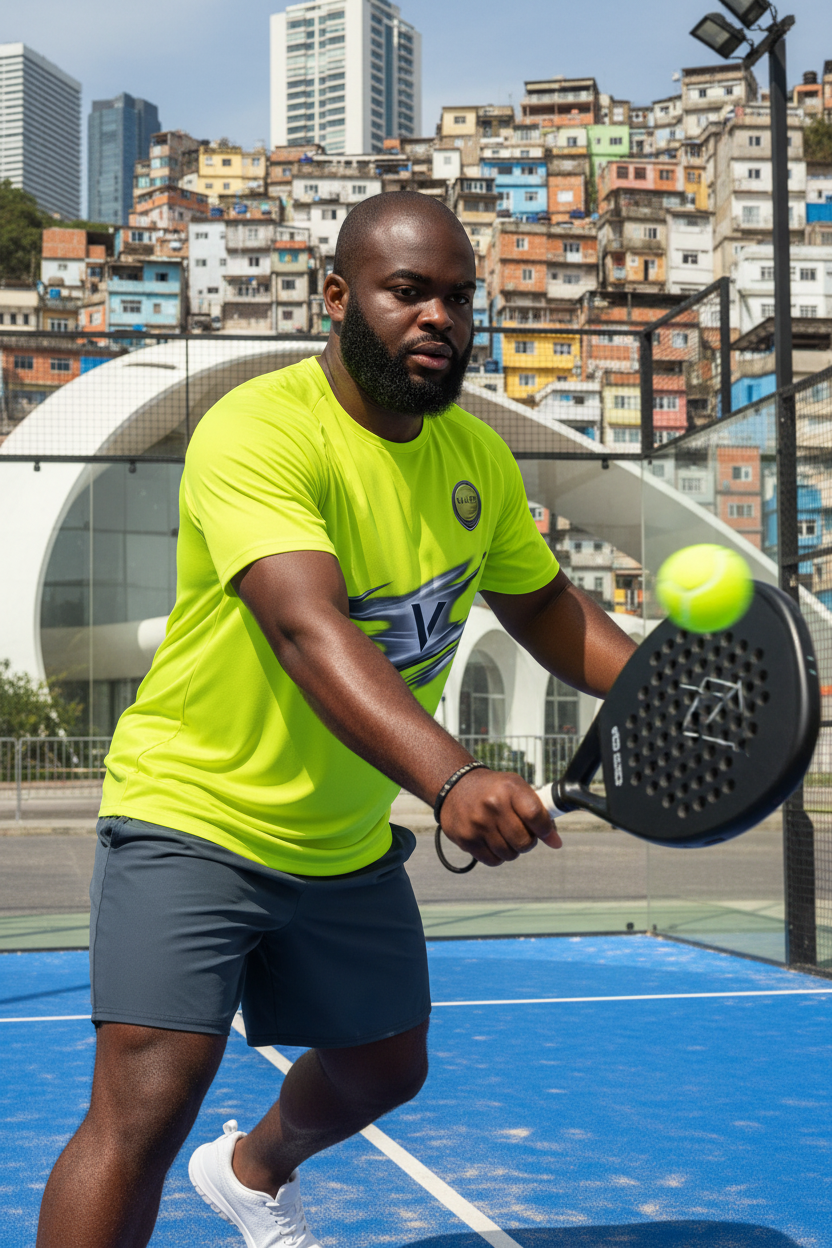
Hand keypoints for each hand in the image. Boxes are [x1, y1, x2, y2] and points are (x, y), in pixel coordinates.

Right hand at [439, 768, 562, 866]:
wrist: (454, 786)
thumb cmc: (492, 790)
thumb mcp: (516, 787)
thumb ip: (538, 812)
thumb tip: (555, 842)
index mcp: (510, 788)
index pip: (536, 816)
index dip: (546, 830)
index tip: (549, 836)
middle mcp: (493, 805)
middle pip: (524, 842)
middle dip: (528, 842)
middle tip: (521, 833)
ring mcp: (478, 823)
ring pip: (510, 854)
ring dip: (512, 849)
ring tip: (504, 835)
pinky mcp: (466, 839)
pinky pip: (493, 861)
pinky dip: (497, 856)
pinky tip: (492, 841)